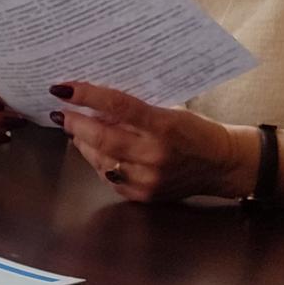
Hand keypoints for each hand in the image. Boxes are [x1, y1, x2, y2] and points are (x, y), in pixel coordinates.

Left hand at [49, 82, 255, 202]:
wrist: (221, 165)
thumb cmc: (195, 131)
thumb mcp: (171, 110)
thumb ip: (136, 110)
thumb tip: (95, 105)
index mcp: (164, 126)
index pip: (118, 106)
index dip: (87, 96)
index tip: (63, 89)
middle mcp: (154, 155)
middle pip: (102, 138)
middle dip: (76, 124)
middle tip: (62, 113)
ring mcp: (148, 179)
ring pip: (100, 160)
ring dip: (84, 144)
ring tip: (77, 130)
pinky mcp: (144, 195)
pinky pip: (109, 178)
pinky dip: (98, 162)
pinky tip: (95, 151)